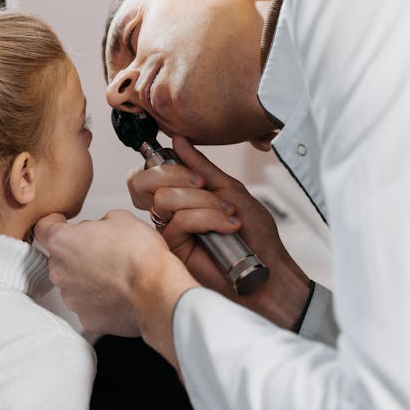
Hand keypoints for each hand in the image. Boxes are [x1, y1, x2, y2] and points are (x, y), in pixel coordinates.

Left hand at [36, 210, 198, 365]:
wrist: (158, 293)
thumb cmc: (140, 255)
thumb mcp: (120, 218)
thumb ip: (98, 222)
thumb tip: (98, 230)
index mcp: (62, 243)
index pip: (43, 228)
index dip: (54, 223)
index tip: (64, 223)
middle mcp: (60, 272)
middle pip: (60, 257)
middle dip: (78, 252)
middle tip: (104, 249)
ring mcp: (72, 298)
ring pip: (74, 281)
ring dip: (89, 276)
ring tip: (116, 273)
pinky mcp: (87, 319)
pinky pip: (89, 303)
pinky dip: (100, 298)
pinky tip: (119, 291)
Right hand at [128, 135, 312, 329]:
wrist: (267, 269)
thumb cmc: (255, 234)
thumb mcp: (229, 189)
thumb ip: (201, 166)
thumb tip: (177, 140)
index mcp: (179, 195)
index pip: (148, 173)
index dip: (163, 165)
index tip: (194, 171)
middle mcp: (169, 213)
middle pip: (142, 182)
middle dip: (174, 175)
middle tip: (202, 184)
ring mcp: (168, 231)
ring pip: (164, 199)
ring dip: (202, 201)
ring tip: (227, 213)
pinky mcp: (173, 251)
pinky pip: (179, 221)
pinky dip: (208, 218)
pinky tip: (228, 227)